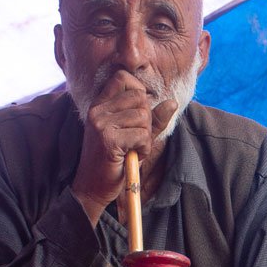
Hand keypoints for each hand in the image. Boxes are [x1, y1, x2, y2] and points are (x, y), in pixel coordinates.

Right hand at [71, 70, 177, 218]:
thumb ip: (152, 119)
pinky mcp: (107, 139)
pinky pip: (142, 135)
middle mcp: (97, 110)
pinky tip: (132, 156)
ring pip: (143, 117)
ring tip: (132, 149)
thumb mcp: (134, 135)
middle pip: (139, 97)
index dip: (139, 92)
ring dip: (145, 137)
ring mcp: (100, 123)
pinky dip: (144, 149)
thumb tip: (172, 102)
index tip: (137, 115)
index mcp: (99, 104)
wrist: (93, 188)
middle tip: (135, 138)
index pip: (123, 77)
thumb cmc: (114, 161)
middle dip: (146, 120)